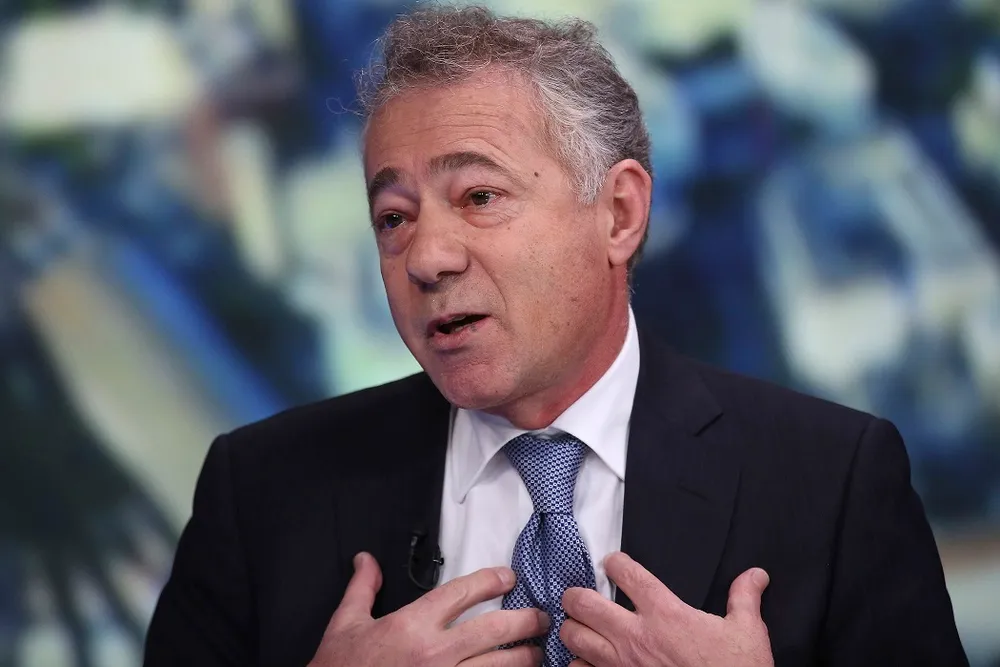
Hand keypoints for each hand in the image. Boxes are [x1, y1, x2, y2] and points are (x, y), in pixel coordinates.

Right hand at [309, 552, 548, 666]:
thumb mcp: (345, 625)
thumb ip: (362, 589)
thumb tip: (367, 561)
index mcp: (412, 625)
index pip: (463, 592)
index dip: (492, 580)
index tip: (509, 578)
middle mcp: (435, 653)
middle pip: (494, 629)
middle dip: (524, 621)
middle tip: (540, 618)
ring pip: (499, 666)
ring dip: (524, 658)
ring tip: (536, 652)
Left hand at [561, 552, 772, 666]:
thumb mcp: (747, 633)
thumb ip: (744, 598)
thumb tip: (756, 575)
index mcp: (666, 614)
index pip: (627, 573)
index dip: (615, 562)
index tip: (613, 563)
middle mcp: (636, 635)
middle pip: (583, 602)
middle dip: (576, 595)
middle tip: (580, 595)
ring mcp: (622, 664)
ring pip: (573, 636)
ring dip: (572, 628)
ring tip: (579, 625)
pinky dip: (578, 664)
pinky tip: (586, 660)